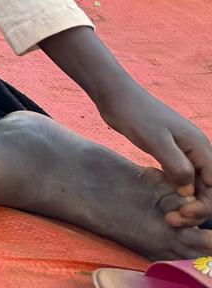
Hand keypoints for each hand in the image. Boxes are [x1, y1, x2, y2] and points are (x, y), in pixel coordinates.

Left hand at [96, 83, 211, 220]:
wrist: (115, 96)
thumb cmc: (134, 114)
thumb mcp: (155, 140)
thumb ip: (176, 166)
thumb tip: (190, 192)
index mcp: (201, 148)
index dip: (205, 206)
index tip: (181, 214)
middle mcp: (198, 152)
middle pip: (209, 190)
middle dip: (196, 210)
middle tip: (171, 220)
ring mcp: (185, 154)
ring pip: (196, 187)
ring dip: (187, 205)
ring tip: (168, 217)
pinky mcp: (171, 155)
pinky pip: (183, 181)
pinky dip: (178, 194)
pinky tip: (164, 203)